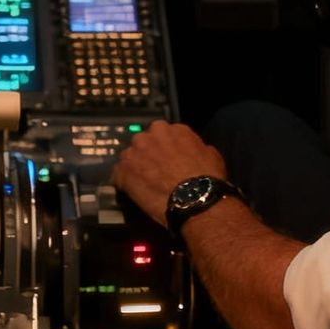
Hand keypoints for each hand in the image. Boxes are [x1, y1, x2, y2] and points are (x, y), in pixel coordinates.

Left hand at [112, 121, 228, 227]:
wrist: (195, 199)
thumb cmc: (208, 179)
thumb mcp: (211, 154)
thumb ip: (195, 146)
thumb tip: (192, 149)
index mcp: (173, 129)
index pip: (163, 134)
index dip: (164, 148)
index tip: (167, 158)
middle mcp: (151, 135)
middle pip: (144, 142)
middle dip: (147, 154)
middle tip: (155, 170)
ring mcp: (135, 152)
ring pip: (129, 157)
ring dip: (134, 167)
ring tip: (143, 183)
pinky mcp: (124, 171)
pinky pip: (118, 175)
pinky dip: (124, 182)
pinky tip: (132, 192)